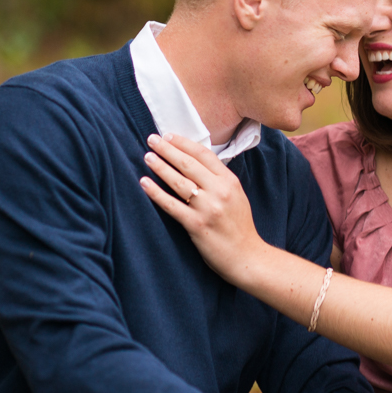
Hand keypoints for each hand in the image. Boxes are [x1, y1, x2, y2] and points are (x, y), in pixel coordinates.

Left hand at [140, 133, 265, 282]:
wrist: (247, 256)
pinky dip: (156, 193)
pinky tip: (145, 183)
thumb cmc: (239, 227)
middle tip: (152, 139)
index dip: (184, 143)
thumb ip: (219, 180)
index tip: (169, 136)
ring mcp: (208, 208)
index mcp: (230, 181)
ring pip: (178, 181)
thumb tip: (195, 164)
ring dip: (160, 166)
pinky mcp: (196, 225)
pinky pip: (171, 205)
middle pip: (189, 164)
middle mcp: (220, 191)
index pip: (204, 154)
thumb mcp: (236, 196)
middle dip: (168, 149)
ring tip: (147, 157)